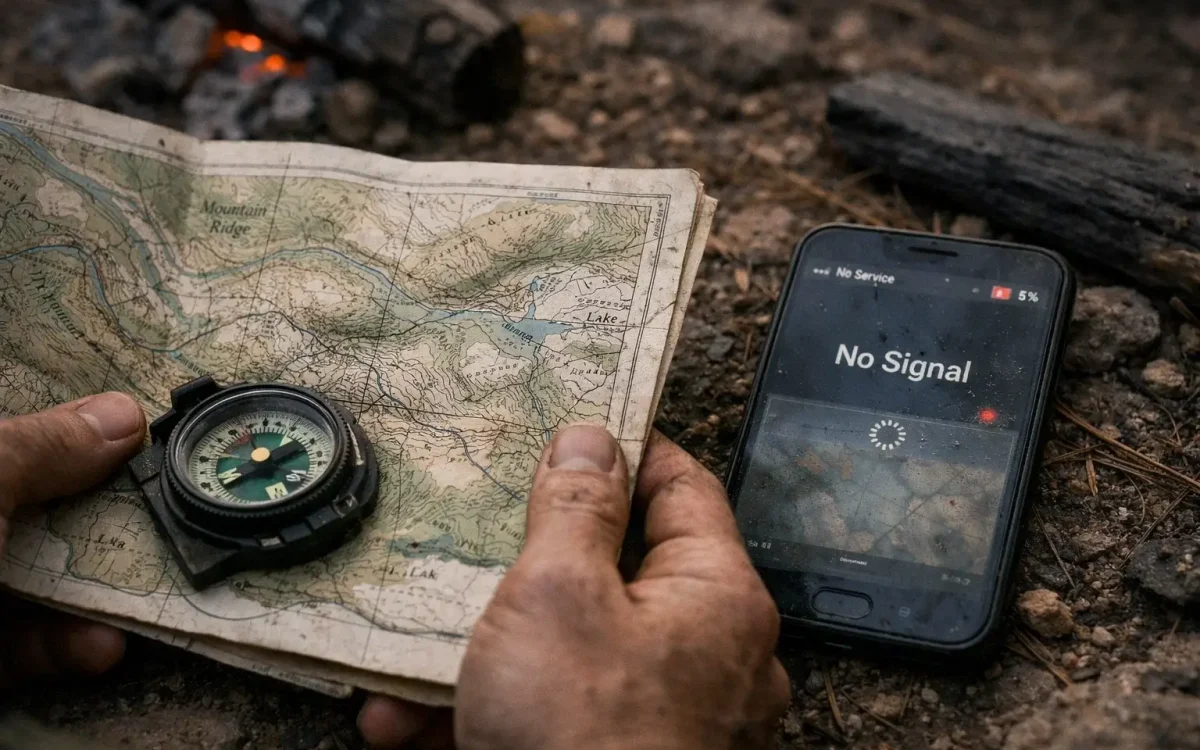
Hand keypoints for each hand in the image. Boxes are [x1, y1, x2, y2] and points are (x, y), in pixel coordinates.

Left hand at [0, 393, 145, 687]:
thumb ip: (40, 447)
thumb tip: (122, 414)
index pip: (6, 441)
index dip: (59, 431)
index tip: (121, 436)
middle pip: (24, 505)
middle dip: (90, 512)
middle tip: (147, 512)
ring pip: (26, 580)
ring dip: (91, 592)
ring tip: (142, 592)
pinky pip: (15, 645)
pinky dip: (62, 649)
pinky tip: (97, 649)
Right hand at [359, 427, 789, 748]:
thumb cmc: (581, 737)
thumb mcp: (557, 596)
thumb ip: (573, 509)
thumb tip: (591, 436)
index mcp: (716, 597)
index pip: (682, 486)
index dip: (626, 448)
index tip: (569, 427)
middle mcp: (708, 657)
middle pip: (614, 574)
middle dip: (522, 568)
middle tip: (469, 540)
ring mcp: (667, 719)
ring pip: (568, 655)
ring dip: (482, 655)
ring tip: (406, 661)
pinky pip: (554, 719)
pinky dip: (487, 717)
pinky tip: (407, 729)